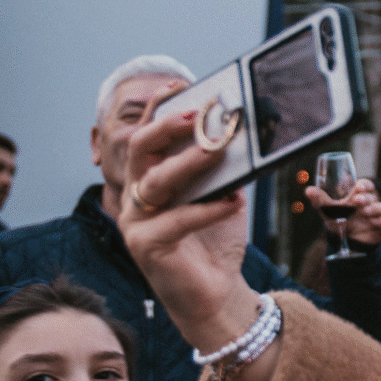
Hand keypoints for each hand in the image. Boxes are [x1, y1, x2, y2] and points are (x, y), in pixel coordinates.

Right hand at [117, 89, 271, 380]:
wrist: (218, 292)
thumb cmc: (217, 240)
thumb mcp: (224, 196)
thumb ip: (226, 169)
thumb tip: (244, 133)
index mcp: (150, 179)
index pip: (148, 137)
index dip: (160, 110)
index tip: (181, 88)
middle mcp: (136, 197)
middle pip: (141, 151)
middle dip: (167, 127)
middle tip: (198, 116)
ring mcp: (136, 223)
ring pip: (155, 183)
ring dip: (187, 164)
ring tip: (217, 150)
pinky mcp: (146, 248)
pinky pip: (174, 221)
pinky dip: (206, 209)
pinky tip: (232, 202)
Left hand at [304, 180, 380, 245]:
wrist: (344, 239)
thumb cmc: (337, 219)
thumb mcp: (326, 210)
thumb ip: (318, 199)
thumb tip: (308, 190)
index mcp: (360, 194)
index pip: (366, 184)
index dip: (364, 184)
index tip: (357, 187)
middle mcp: (371, 202)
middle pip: (374, 195)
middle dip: (366, 197)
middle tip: (356, 201)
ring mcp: (378, 214)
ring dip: (375, 208)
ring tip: (364, 213)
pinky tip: (371, 222)